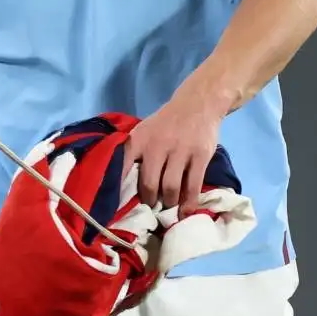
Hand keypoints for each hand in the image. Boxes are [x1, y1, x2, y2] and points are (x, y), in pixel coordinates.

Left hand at [125, 86, 230, 211]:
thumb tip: (123, 184)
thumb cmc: (166, 123)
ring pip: (170, 187)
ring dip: (168, 202)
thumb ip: (134, 153)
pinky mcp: (200, 156)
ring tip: (168, 205)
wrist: (198, 104)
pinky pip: (193, 186)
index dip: (118, 189)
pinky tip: (185, 211)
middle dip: (149, 201)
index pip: (122, 167)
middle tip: (151, 207)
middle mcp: (158, 145)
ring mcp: (181, 151)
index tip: (116, 207)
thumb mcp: (144, 131)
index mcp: (139, 139)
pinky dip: (189, 203)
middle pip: (149, 183)